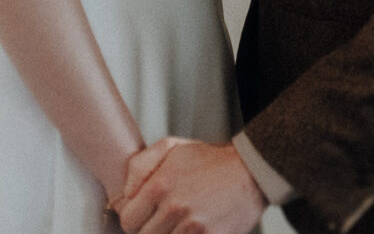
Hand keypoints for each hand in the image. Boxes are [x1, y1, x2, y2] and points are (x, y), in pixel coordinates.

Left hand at [115, 139, 266, 233]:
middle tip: (163, 218)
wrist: (252, 172)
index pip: (127, 220)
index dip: (133, 218)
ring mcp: (193, 227)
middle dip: (149, 229)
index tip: (143, 214)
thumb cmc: (210, 160)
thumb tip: (122, 195)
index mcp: (160, 186)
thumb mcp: (172, 147)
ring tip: (180, 221)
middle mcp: (174, 208)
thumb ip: (139, 167)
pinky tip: (193, 227)